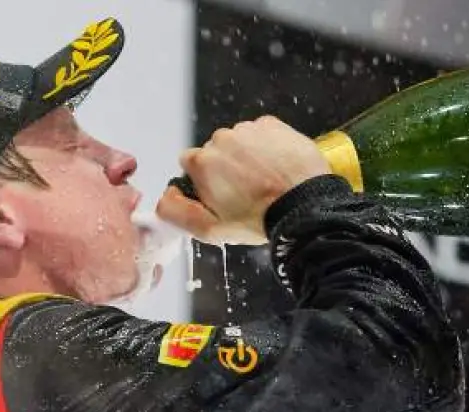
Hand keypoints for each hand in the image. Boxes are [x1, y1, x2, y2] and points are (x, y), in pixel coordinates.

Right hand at [156, 115, 329, 244]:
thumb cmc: (260, 219)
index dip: (204, 181)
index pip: (190, 164)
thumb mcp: (211, 230)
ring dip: (247, 156)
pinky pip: (262, 133)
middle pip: (215, 151)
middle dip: (226, 168)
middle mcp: (222, 139)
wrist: (304, 206)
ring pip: (239, 141)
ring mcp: (248, 130)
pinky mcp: (272, 125)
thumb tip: (164, 199)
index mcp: (202, 163)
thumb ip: (177, 213)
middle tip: (246, 192)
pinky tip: (277, 166)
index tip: (220, 194)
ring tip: (266, 180)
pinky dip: (267, 146)